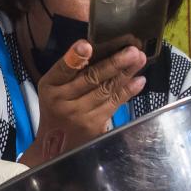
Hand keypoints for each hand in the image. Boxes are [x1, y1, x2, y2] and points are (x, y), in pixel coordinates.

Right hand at [27, 40, 148, 164]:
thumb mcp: (53, 87)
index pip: (63, 68)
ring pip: (106, 90)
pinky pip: (114, 104)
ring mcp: (79, 115)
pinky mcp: (94, 126)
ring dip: (126, 74)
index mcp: (50, 85)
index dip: (75, 57)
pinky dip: (128, 91)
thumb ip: (70, 69)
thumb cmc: (56, 107)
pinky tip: (138, 81)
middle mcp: (62, 100)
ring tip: (140, 60)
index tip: (86, 46)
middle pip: (91, 78)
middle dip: (114, 63)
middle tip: (133, 51)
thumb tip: (94, 48)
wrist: (55, 145)